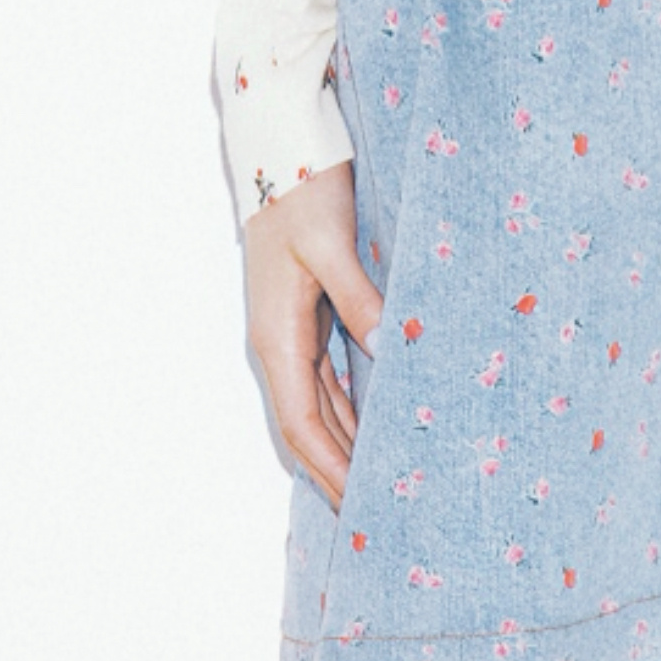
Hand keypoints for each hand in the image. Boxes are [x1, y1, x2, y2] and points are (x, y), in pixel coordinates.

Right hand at [241, 159, 383, 508]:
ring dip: (346, 444)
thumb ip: (358, 297)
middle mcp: (279, 342)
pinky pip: (329, 378)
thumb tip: (385, 347)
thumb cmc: (303, 191)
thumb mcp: (332, 244)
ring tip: (383, 483)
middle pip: (308, 425)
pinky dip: (349, 411)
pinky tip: (376, 428)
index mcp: (276, 335)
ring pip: (319, 406)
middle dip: (339, 470)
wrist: (282, 147)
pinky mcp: (310, 313)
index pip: (301, 423)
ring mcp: (292, 330)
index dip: (329, 467)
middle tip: (380, 514)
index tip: (359, 506)